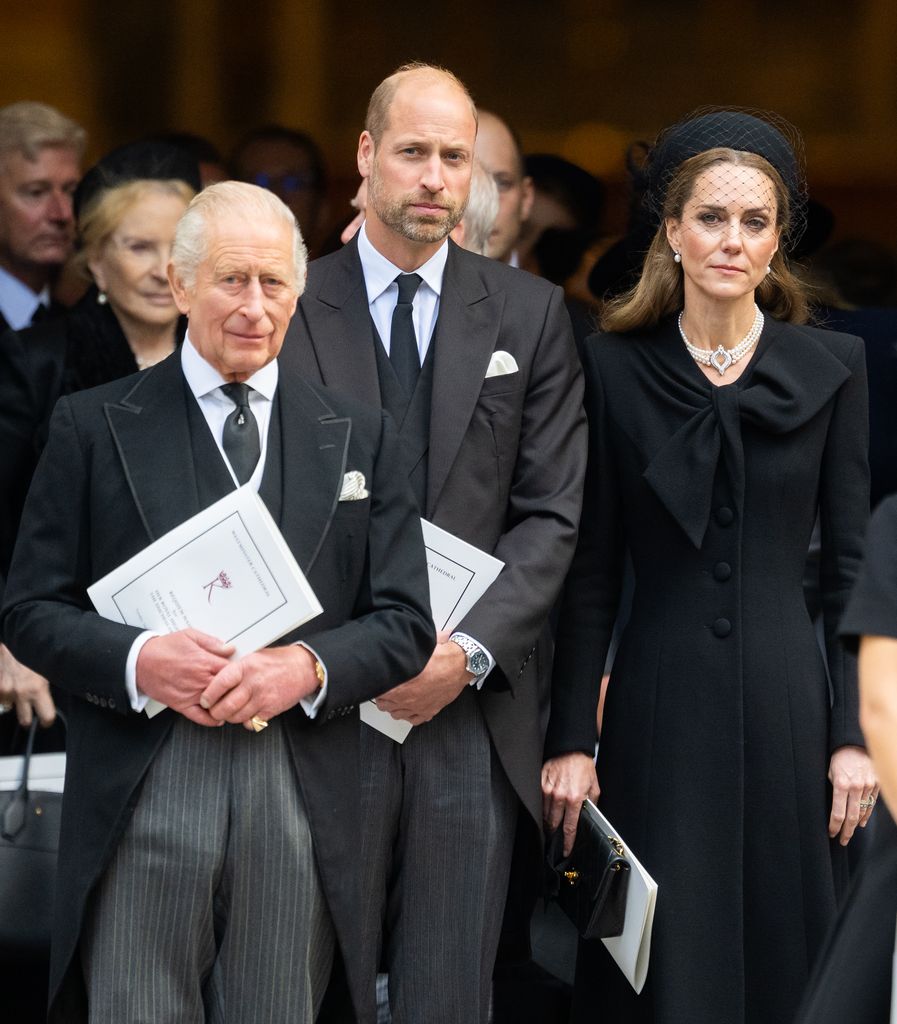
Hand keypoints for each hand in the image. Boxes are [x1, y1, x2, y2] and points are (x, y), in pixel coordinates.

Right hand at [0, 643, 55, 727]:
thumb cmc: (32, 652)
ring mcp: (5, 691)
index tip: (47, 719)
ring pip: (9, 709)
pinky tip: (8, 683)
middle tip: (31, 710)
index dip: (48, 720)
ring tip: (18, 690)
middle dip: (28, 717)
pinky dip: (3, 694)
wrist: (12, 640)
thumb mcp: (46, 668)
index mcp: (38, 689)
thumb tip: (51, 699)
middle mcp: (20, 693)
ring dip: (13, 703)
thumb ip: (46, 685)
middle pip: (25, 721)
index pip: (47, 717)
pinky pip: (0, 697)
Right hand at [137, 630, 234, 726]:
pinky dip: (211, 720)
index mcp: (205, 662)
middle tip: (242, 688)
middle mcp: (201, 680)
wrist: (140, 661)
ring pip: (218, 704)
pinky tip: (219, 717)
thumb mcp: (190, 635)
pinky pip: (200, 717)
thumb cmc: (164, 647)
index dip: (241, 672)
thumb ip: (212, 642)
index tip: (244, 672)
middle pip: (229, 688)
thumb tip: (230, 648)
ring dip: (227, 703)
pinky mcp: (181, 705)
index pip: (234, 670)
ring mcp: (192, 694)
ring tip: (234, 702)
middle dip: (237, 688)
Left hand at [200, 645, 320, 729]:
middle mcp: (254, 683)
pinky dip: (247, 722)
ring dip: (230, 718)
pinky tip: (247, 714)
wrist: (302, 668)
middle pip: (226, 707)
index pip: (220, 683)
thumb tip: (213, 680)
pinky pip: (252, 723)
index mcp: (246, 667)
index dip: (208, 695)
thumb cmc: (277, 662)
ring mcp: (263, 698)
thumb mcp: (253, 657)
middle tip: (215, 711)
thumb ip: (234, 668)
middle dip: (216, 713)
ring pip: (236, 717)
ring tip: (231, 712)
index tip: (204, 700)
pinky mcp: (271, 709)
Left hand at [374, 634, 470, 724]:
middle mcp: (406, 699)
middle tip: (385, 688)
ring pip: (396, 714)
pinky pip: (414, 719)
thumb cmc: (440, 656)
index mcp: (399, 685)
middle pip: (384, 705)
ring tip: (395, 698)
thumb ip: (402, 651)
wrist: (460, 665)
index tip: (378, 680)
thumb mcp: (416, 648)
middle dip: (383, 696)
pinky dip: (410, 715)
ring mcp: (417, 707)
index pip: (378, 691)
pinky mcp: (429, 711)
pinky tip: (409, 707)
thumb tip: (393, 643)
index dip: (377, 685)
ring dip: (394, 707)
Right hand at [542, 752, 599, 855]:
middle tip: (556, 840)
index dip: (567, 843)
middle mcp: (559, 796)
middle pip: (553, 824)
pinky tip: (545, 811)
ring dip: (547, 822)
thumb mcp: (594, 787)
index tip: (566, 851)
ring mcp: (547, 789)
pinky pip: (538, 801)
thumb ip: (591, 805)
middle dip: (554, 834)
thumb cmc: (584, 767)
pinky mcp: (540, 783)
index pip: (569, 828)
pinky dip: (541, 808)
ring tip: (550, 827)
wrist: (571, 748)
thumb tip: (588, 818)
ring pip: (544, 814)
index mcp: (575, 799)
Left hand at [828, 744, 878, 844]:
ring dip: (855, 824)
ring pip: (863, 812)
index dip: (834, 826)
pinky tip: (861, 822)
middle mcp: (856, 787)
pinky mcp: (877, 784)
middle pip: (851, 817)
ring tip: (849, 833)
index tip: (831, 833)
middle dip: (846, 831)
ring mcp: (868, 786)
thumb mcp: (830, 772)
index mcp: (841, 784)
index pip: (838, 812)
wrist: (853, 743)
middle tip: (842, 841)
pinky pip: (872, 804)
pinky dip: (866, 815)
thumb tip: (834, 808)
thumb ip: (833, 790)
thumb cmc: (837, 758)